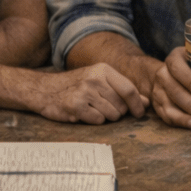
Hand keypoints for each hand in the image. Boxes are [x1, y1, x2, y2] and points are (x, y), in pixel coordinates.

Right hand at [31, 64, 147, 123]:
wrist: (44, 89)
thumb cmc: (76, 86)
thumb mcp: (99, 81)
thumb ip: (123, 90)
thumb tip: (146, 102)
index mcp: (103, 69)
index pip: (129, 89)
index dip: (137, 104)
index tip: (139, 113)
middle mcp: (95, 78)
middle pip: (122, 106)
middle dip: (118, 112)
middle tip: (103, 107)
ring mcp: (85, 91)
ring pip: (112, 115)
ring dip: (105, 116)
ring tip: (92, 109)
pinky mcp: (76, 105)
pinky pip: (98, 120)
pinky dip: (93, 120)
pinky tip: (83, 113)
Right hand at [152, 46, 190, 128]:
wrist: (169, 74)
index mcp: (174, 60)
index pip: (175, 66)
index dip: (185, 77)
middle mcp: (163, 75)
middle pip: (172, 88)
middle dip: (188, 102)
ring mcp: (159, 91)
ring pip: (168, 105)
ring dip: (183, 115)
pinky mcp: (158, 106)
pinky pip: (166, 116)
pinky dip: (179, 121)